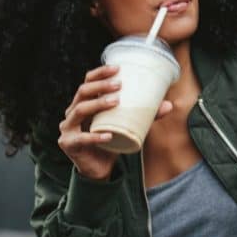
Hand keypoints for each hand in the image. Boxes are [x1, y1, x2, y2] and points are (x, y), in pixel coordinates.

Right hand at [58, 64, 173, 180]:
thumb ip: (145, 116)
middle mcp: (72, 112)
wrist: (99, 168)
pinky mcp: (68, 143)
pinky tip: (109, 135)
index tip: (117, 68)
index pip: (88, 81)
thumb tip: (169, 105)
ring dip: (98, 104)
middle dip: (101, 86)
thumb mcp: (127, 125)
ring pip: (79, 110)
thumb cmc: (112, 140)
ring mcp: (67, 128)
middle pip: (82, 92)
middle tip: (120, 85)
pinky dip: (95, 136)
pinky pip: (81, 138)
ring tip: (116, 102)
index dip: (100, 73)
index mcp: (84, 102)